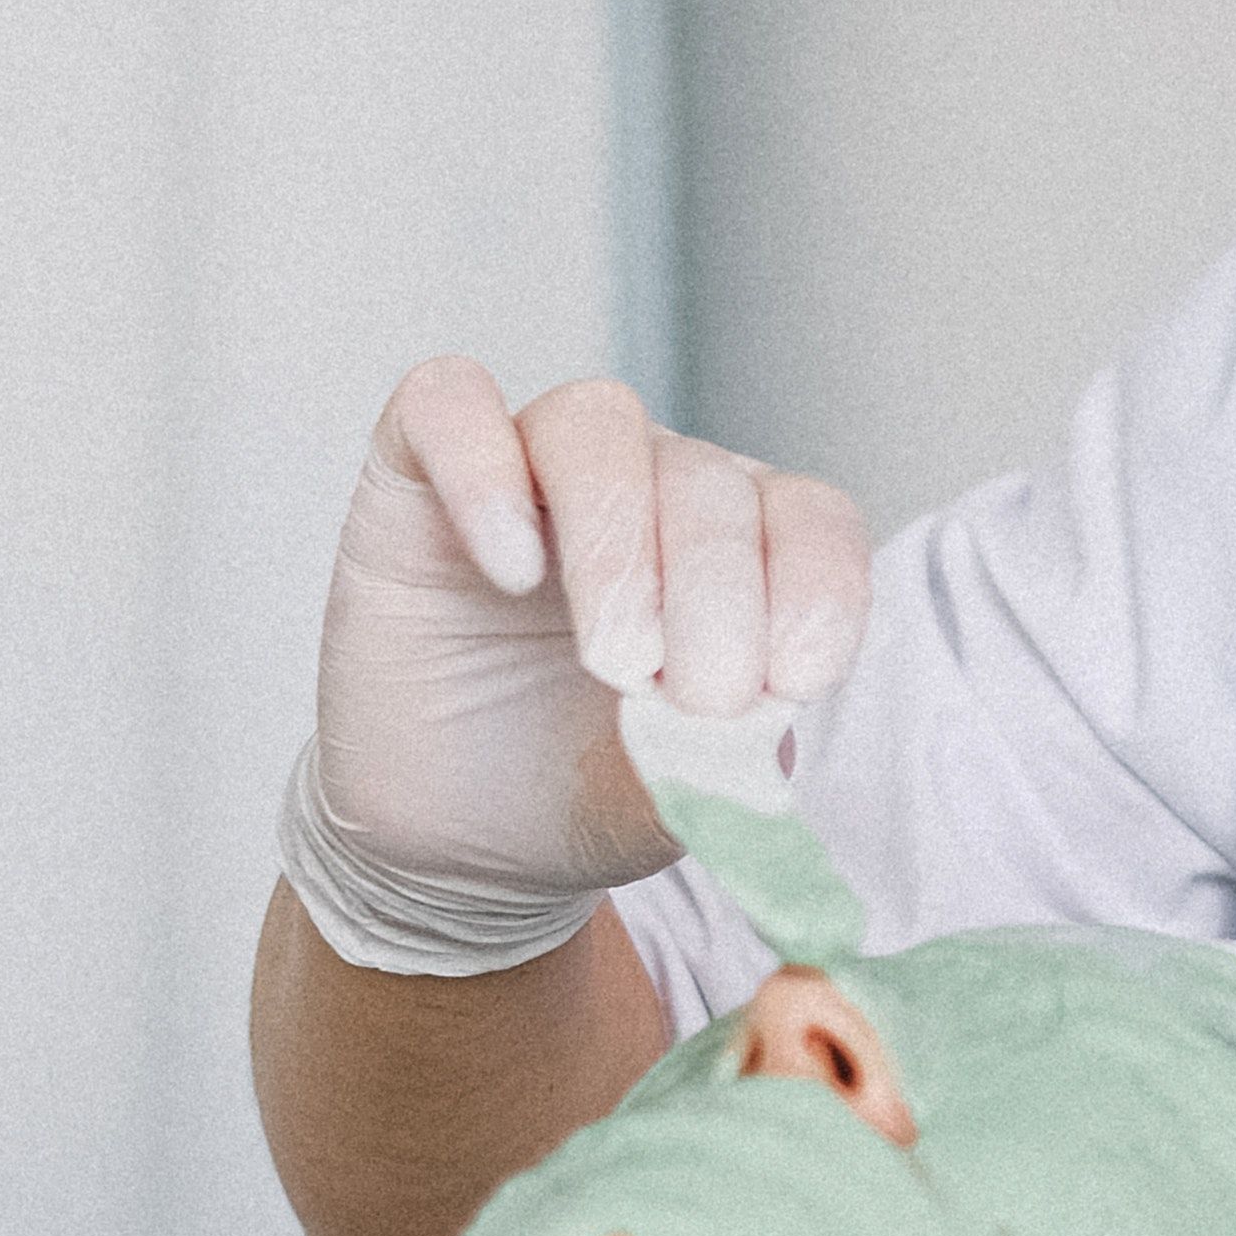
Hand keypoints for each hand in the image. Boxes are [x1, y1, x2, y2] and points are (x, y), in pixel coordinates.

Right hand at [297, 361, 869, 959]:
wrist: (448, 833)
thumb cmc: (578, 795)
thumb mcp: (673, 801)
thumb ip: (722, 767)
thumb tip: (756, 740)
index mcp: (738, 550)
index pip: (810, 515)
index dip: (820, 585)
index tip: (795, 682)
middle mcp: (646, 485)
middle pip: (705, 477)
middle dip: (717, 594)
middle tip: (694, 697)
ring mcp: (531, 468)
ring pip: (596, 422)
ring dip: (618, 539)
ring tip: (615, 657)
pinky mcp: (415, 471)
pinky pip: (448, 402)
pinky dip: (482, 470)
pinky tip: (510, 570)